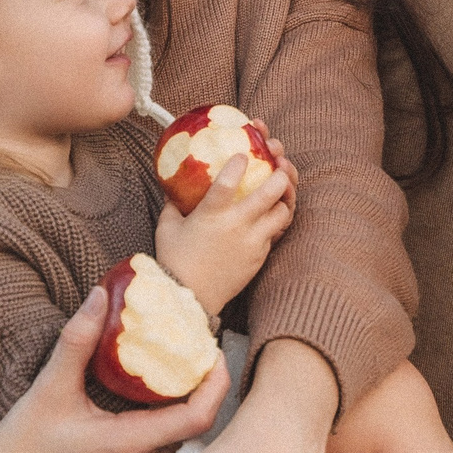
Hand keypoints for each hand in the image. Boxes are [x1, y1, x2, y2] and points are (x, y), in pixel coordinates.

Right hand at [0, 288, 230, 452]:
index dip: (216, 384)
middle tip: (198, 352)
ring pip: (175, 441)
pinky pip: (158, 452)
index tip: (215, 352)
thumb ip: (77, 340)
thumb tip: (101, 295)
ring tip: (178, 369)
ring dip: (181, 407)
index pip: (196, 419)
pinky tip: (152, 400)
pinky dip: (163, 424)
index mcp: (124, 445)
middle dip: (201, 389)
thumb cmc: (19, 443)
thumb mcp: (48, 387)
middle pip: (191, 427)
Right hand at [157, 156, 291, 316]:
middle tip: (280, 166)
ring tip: (281, 189)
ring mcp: (252, 242)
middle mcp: (236, 225)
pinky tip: (270, 214)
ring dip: (284, 199)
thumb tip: (174, 185)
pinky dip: (274, 221)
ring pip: (282, 214)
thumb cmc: (174, 260)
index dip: (238, 164)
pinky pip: (275, 234)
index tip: (243, 154)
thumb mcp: (168, 227)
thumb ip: (173, 203)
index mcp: (212, 214)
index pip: (228, 182)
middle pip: (270, 193)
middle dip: (281, 175)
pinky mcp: (259, 257)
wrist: (189, 298)